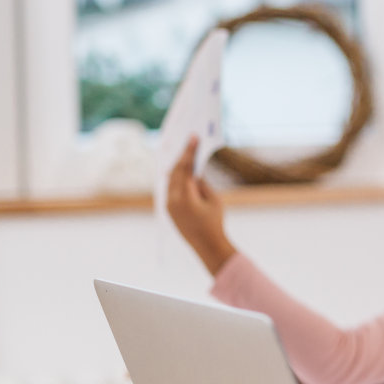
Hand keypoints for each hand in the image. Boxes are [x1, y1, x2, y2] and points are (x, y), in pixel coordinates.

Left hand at [166, 136, 236, 275]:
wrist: (207, 245)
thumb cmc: (214, 222)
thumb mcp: (214, 200)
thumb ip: (202, 184)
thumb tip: (193, 173)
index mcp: (185, 197)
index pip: (185, 168)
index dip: (189, 151)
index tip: (193, 138)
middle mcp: (172, 200)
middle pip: (174, 171)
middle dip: (182, 156)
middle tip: (189, 142)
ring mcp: (168, 205)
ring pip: (170, 179)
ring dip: (177, 166)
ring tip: (185, 154)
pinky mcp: (169, 209)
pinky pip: (170, 188)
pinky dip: (175, 177)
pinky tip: (180, 171)